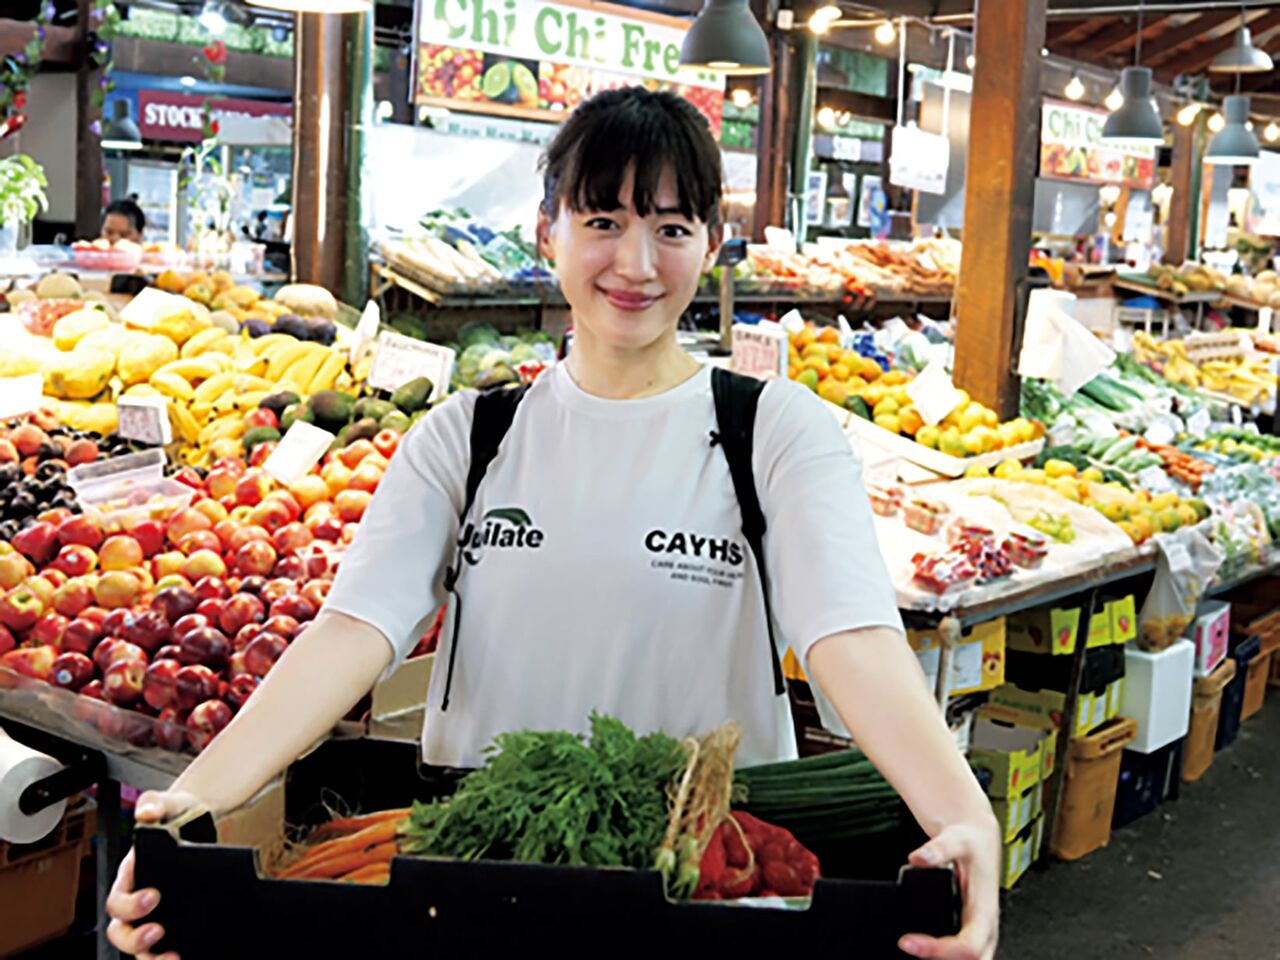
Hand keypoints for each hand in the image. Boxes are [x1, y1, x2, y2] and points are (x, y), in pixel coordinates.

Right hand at [106, 790, 199, 958]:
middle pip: (122, 933)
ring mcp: (155, 914)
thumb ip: (154, 804)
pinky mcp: (177, 921)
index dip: (131, 904)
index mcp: (131, 876)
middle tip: (159, 932)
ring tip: (174, 958)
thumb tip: (147, 812)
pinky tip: (189, 954)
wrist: (203, 821)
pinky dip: (170, 955)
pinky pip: (165, 947)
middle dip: (135, 940)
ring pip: (140, 948)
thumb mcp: (169, 803)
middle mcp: (138, 900)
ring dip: (151, 958)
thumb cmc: (178, 813)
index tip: (154, 896)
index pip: (118, 900)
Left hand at [898, 820, 999, 959]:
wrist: (979, 837)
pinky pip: (963, 952)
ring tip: (913, 947)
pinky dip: (944, 955)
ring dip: (943, 959)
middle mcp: (986, 925)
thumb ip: (937, 849)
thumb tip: (918, 858)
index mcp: (985, 910)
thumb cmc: (972, 840)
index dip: (938, 951)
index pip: (967, 946)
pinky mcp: (972, 929)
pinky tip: (923, 948)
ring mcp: (981, 930)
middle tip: (911, 947)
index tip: (908, 942)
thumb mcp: (955, 839)